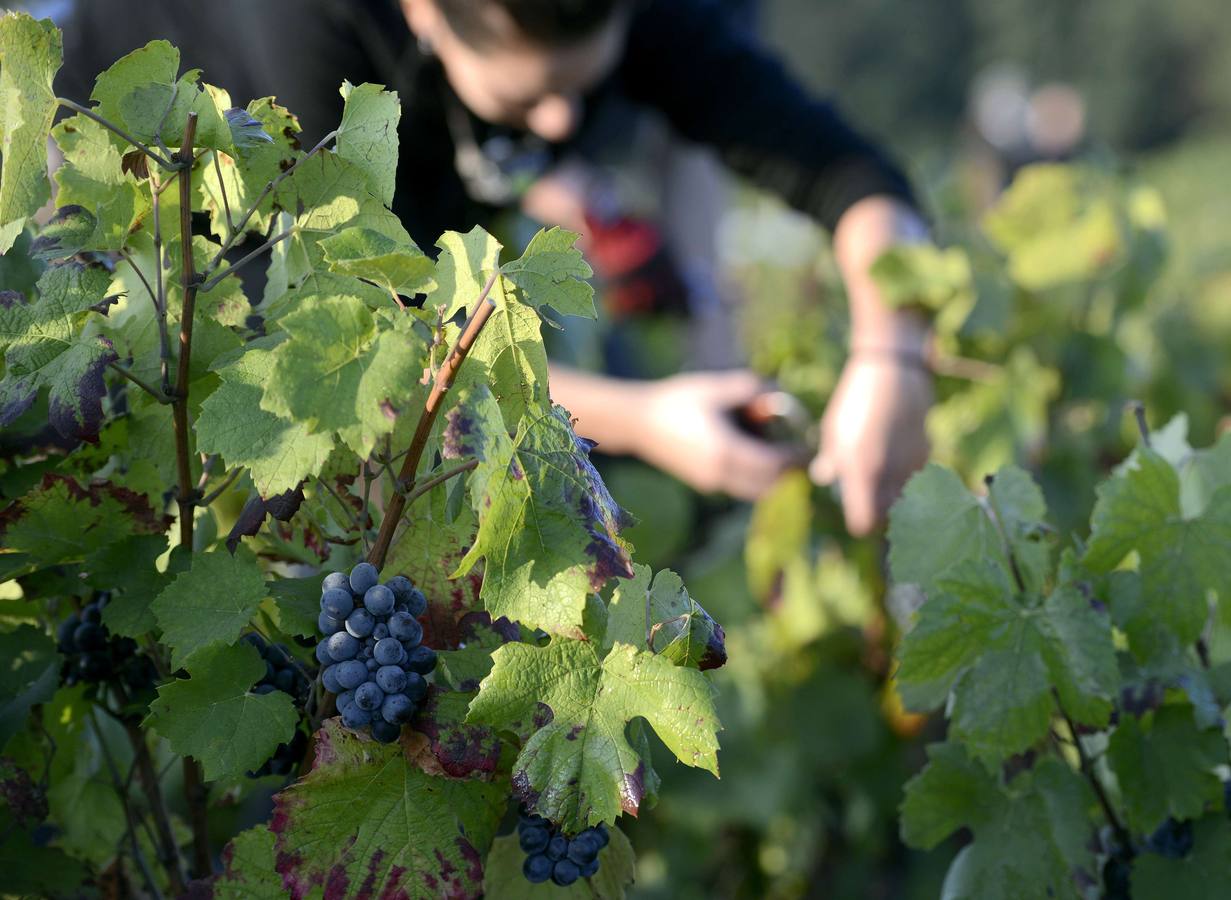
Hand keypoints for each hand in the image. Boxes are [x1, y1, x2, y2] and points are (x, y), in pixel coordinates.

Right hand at [632, 370, 797, 500]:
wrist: (638, 422)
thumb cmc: (676, 400)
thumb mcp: (715, 388)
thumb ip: (749, 389)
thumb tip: (777, 393)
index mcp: (726, 451)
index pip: (773, 465)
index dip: (793, 457)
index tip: (805, 446)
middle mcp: (720, 473)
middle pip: (767, 485)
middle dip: (785, 472)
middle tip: (795, 453)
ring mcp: (710, 482)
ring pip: (752, 491)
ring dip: (768, 478)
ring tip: (774, 454)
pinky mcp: (702, 482)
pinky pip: (737, 486)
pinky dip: (751, 477)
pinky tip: (749, 453)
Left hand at [810, 356, 931, 534]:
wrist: (891, 372)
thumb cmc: (854, 401)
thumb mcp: (834, 430)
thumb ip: (831, 460)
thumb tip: (823, 478)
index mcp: (862, 472)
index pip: (864, 522)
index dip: (859, 522)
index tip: (855, 513)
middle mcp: (889, 474)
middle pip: (886, 515)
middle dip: (877, 511)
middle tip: (867, 498)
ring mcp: (911, 464)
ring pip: (904, 498)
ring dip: (894, 495)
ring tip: (881, 476)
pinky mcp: (927, 452)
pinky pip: (917, 478)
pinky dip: (907, 477)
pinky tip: (896, 457)